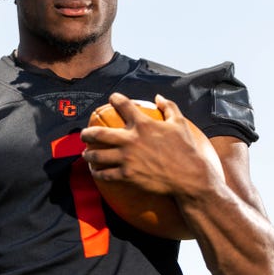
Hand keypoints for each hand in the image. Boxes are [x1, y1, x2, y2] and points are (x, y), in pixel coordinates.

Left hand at [80, 92, 221, 196]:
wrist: (189, 177)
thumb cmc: (186, 149)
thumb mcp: (179, 123)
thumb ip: (168, 107)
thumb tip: (158, 97)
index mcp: (143, 124)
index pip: (122, 104)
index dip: (114, 98)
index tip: (111, 99)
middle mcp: (131, 140)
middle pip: (99, 133)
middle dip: (87, 133)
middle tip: (84, 134)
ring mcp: (127, 158)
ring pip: (97, 155)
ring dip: (88, 154)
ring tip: (86, 153)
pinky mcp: (127, 175)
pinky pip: (105, 174)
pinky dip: (97, 172)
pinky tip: (95, 171)